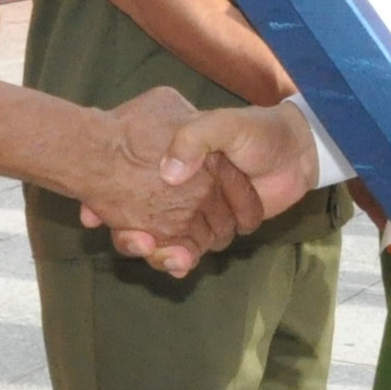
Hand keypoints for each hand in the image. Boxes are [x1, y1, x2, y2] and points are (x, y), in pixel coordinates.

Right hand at [91, 101, 320, 272]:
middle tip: (133, 239)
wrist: (297, 152)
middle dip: (127, 234)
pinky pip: (186, 251)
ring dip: (154, 253)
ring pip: (159, 240)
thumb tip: (168, 174)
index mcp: (173, 162)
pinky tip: (179, 265)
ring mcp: (192, 212)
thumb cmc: (257, 133)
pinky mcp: (211, 230)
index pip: (128, 182)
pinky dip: (177, 263)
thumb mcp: (221, 124)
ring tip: (162, 254)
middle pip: (138, 218)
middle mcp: (176, 190)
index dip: (107, 200)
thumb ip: (194, 139)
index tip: (93, 210)